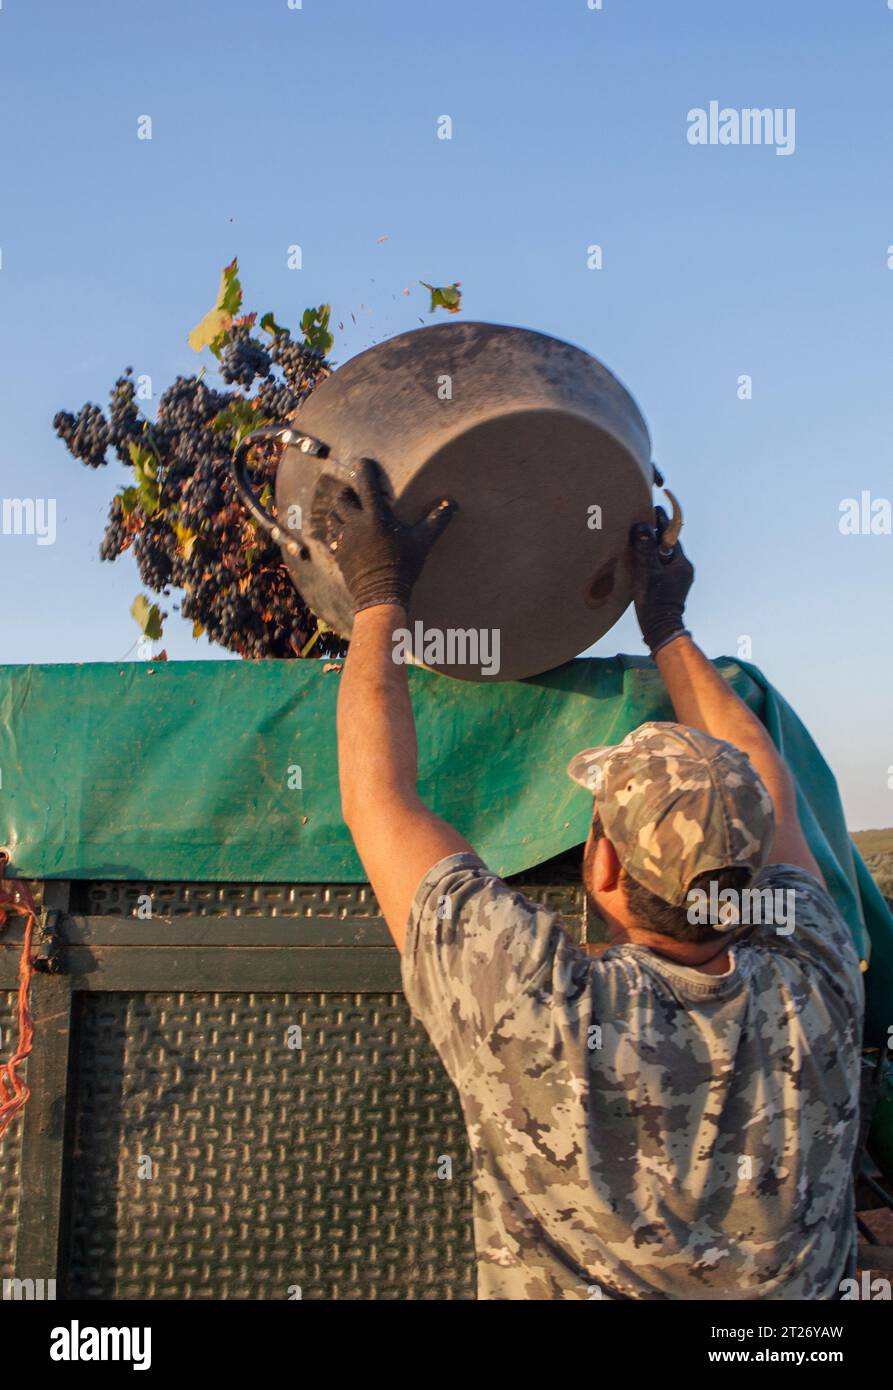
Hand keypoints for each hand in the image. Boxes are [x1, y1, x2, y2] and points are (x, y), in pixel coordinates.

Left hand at [310, 457, 456, 613]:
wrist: (381, 594)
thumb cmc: (404, 566)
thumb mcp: (423, 542)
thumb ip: (436, 520)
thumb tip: (453, 504)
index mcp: (376, 516)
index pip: (366, 484)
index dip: (363, 469)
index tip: (363, 462)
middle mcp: (356, 523)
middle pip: (342, 499)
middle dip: (346, 493)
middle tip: (353, 494)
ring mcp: (345, 539)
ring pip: (332, 516)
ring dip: (338, 511)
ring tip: (346, 512)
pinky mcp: (339, 554)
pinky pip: (332, 537)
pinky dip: (336, 532)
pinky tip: (343, 535)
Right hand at [629, 505, 693, 655]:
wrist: (660, 629)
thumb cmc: (655, 602)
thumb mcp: (648, 573)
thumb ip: (645, 550)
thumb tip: (642, 527)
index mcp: (681, 563)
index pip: (672, 535)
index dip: (663, 521)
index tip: (656, 506)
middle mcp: (682, 569)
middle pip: (667, 545)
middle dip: (656, 534)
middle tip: (644, 520)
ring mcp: (677, 580)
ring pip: (663, 557)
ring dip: (652, 548)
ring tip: (639, 538)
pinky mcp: (669, 588)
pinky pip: (660, 567)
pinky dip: (651, 561)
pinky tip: (640, 561)